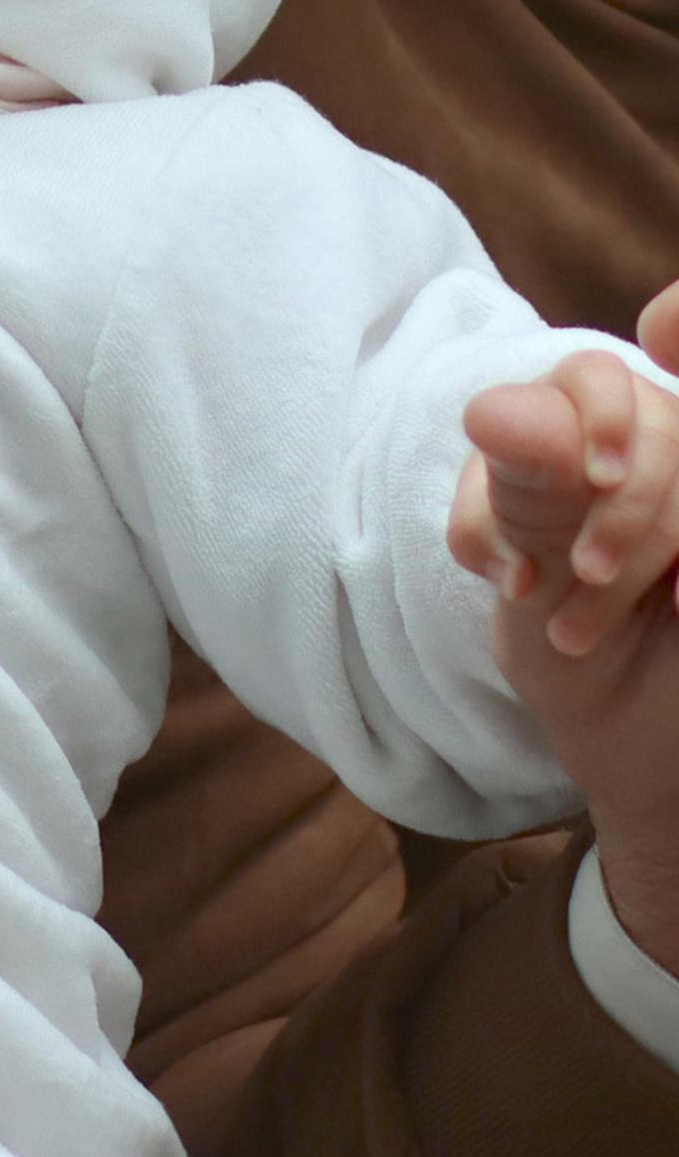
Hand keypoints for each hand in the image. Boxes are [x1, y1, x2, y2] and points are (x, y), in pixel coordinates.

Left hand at [452, 294, 678, 964]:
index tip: (576, 480)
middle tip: (576, 580)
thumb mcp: (531, 579)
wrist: (658, 778)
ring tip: (588, 624)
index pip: (593, 378)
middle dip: (616, 509)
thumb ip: (526, 489)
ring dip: (641, 538)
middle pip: (655, 417)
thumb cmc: (579, 669)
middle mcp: (659, 454)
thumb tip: (496, 403)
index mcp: (585, 442)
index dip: (585, 420)